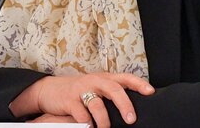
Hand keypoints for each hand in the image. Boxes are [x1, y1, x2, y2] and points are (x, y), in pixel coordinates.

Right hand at [11, 73, 153, 127]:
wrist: (49, 90)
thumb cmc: (78, 91)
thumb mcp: (96, 88)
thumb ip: (111, 94)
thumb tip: (132, 109)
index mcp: (104, 78)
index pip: (125, 78)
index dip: (139, 83)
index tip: (150, 92)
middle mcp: (94, 81)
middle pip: (114, 89)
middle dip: (125, 105)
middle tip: (131, 119)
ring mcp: (81, 89)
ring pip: (97, 104)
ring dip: (103, 120)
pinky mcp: (69, 100)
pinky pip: (81, 114)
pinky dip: (86, 123)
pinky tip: (88, 126)